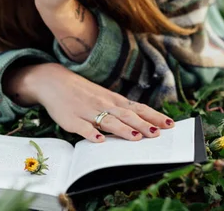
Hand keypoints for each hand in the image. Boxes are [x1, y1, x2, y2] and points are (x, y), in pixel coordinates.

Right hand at [8, 63, 174, 141]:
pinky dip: (91, 134)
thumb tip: (142, 120)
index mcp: (112, 99)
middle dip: (143, 125)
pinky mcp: (72, 120)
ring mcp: (87, 112)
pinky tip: (99, 141)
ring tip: (137, 137)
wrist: (54, 81)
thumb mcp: (103, 96)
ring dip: (123, 130)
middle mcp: (103, 104)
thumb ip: (120, 109)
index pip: (137, 108)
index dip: (153, 116)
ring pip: (108, 121)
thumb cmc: (82, 92)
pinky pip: (83, 128)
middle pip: (126, 115)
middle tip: (158, 134)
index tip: (169, 124)